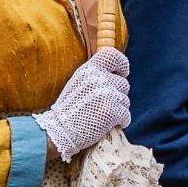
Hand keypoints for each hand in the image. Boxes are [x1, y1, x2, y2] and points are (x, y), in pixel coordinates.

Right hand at [32, 47, 130, 161]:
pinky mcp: (112, 112)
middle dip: (117, 95)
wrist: (61, 130)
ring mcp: (107, 95)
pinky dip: (120, 122)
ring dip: (118, 109)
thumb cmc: (70, 107)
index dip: (122, 64)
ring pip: (126, 100)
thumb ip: (96, 75)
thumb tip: (116, 73)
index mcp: (90, 69)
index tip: (122, 73)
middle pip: (123, 84)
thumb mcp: (79, 82)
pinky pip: (126, 115)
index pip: (113, 56)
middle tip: (102, 104)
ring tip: (101, 114)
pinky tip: (107, 124)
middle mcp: (99, 79)